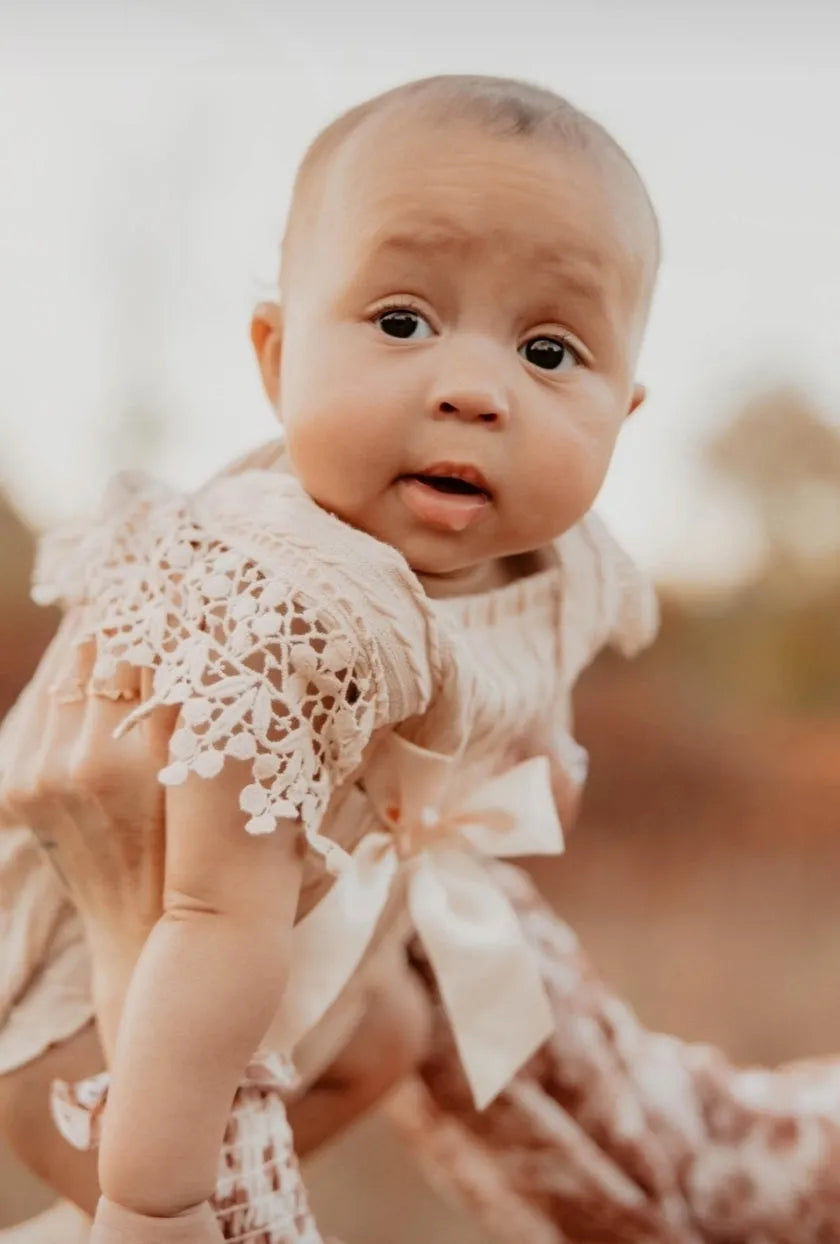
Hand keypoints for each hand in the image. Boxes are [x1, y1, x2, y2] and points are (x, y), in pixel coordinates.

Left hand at [0, 609, 178, 1053]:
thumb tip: (202, 636)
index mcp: (125, 758)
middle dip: (121, 615)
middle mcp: (71, 762)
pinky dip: (67, 678)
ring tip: (120, 607)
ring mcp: (36, 777)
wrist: (145, 940)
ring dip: (91, 640)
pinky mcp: (19, 789)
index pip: (134, 651)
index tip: (173, 574)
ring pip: (61, 674)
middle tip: (147, 578)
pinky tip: (92, 656)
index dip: (155, 607)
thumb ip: (197, 707)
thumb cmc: (200, 861)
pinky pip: (41, 709)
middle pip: (91, 653)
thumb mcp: (210, 782)